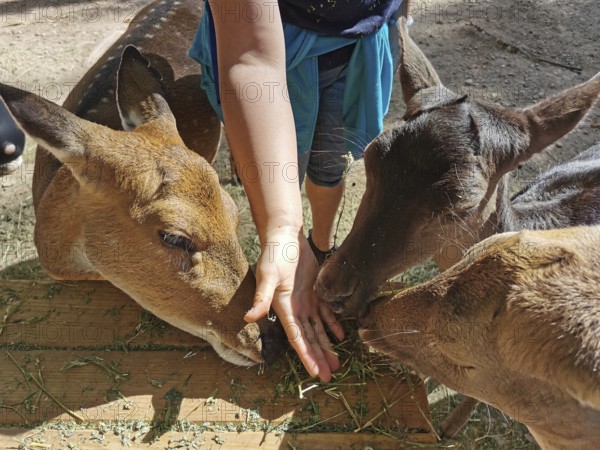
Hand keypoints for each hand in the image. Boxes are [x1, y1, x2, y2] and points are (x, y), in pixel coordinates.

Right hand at [244, 228, 344, 381]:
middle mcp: (295, 308)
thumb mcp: (268, 275)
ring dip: (327, 346)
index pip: (297, 337)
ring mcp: (306, 301)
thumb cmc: (274, 254)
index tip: (315, 373)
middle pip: (309, 338)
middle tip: (329, 377)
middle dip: (319, 358)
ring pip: (319, 329)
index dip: (306, 356)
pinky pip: (326, 312)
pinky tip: (341, 336)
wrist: (285, 236)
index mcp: (284, 307)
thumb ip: (261, 297)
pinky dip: (334, 324)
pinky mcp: (316, 291)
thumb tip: (248, 317)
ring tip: (336, 364)